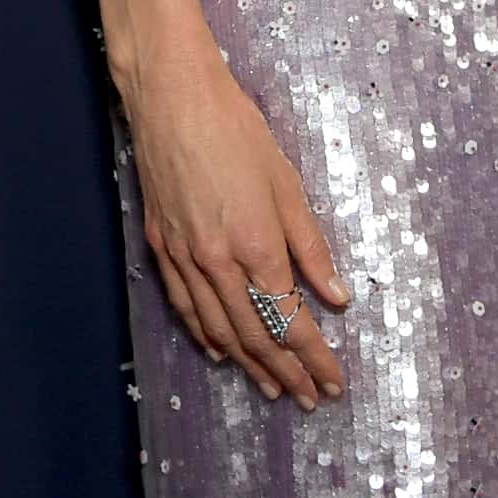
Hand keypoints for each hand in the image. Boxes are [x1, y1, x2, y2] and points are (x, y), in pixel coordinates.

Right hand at [120, 50, 350, 407]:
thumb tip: (337, 298)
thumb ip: (311, 248)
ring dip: (249, 363)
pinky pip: (185, 307)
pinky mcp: (161, 247)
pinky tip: (219, 350)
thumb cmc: (236, 131)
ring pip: (218, 329)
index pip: (290, 321)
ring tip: (271, 389)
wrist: (172, 98)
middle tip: (309, 399)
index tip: (333, 383)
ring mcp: (184, 258)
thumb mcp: (286, 185)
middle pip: (256, 335)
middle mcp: (217, 263)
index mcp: (256, 246)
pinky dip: (205, 335)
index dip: (314, 358)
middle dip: (286, 373)